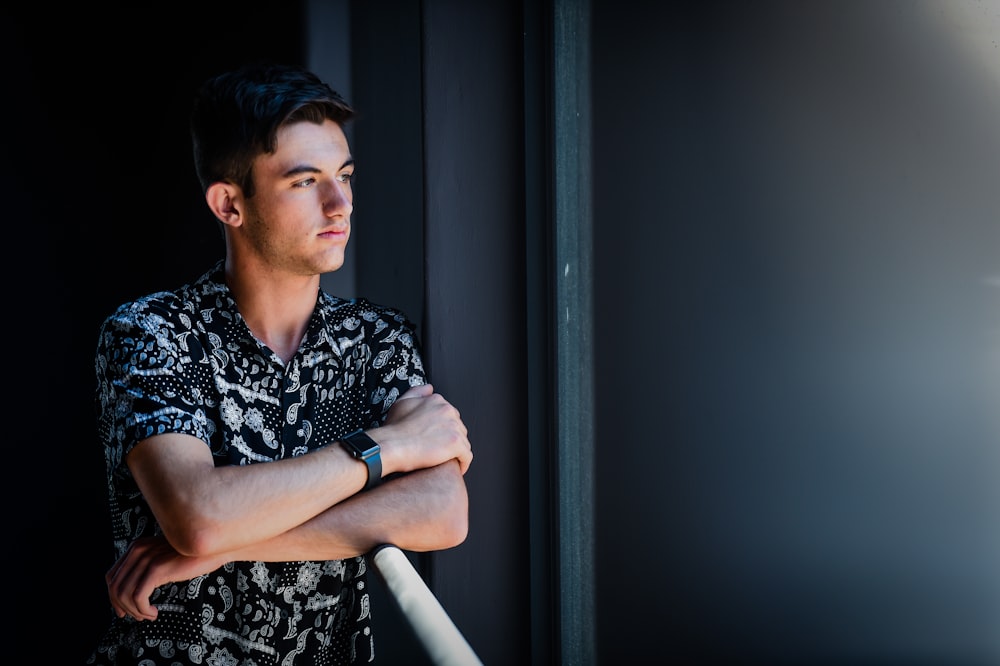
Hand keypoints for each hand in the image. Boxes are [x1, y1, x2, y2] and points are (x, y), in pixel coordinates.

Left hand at [106, 535, 225, 621]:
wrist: (213, 549)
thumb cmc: (192, 557)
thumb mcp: (164, 559)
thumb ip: (146, 568)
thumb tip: (130, 594)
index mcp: (137, 547)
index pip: (111, 576)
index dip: (113, 598)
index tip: (123, 611)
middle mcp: (138, 550)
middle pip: (115, 587)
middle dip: (122, 607)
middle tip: (137, 617)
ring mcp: (147, 558)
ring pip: (125, 594)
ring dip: (134, 611)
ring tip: (147, 616)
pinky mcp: (157, 569)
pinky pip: (138, 597)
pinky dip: (143, 610)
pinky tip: (154, 613)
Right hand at [379, 384, 472, 474]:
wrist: (389, 445)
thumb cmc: (393, 429)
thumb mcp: (401, 403)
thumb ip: (417, 393)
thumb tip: (429, 388)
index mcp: (437, 401)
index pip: (450, 416)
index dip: (444, 430)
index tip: (438, 439)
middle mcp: (448, 411)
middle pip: (459, 428)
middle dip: (451, 440)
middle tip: (440, 451)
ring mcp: (453, 427)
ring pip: (464, 442)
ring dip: (457, 452)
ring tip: (446, 461)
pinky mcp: (456, 444)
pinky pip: (467, 456)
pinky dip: (463, 463)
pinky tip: (456, 468)